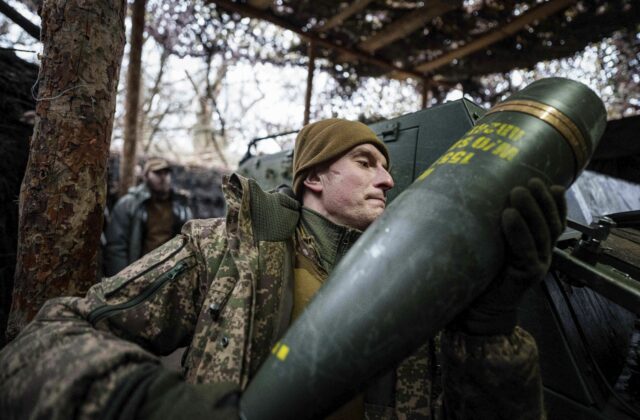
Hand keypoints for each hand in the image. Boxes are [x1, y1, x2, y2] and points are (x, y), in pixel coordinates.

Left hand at [451, 178, 566, 335]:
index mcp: (538, 245)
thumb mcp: (493, 243)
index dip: (556, 203)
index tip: (550, 183)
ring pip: (541, 234)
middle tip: (530, 181)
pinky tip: (509, 216)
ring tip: (518, 192)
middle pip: (549, 223)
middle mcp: (542, 254)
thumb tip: (485, 194)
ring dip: (531, 211)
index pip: (553, 220)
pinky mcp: (527, 276)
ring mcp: (538, 265)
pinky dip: (518, 232)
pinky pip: (526, 251)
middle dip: (542, 200)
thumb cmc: (483, 273)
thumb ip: (497, 225)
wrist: (478, 309)